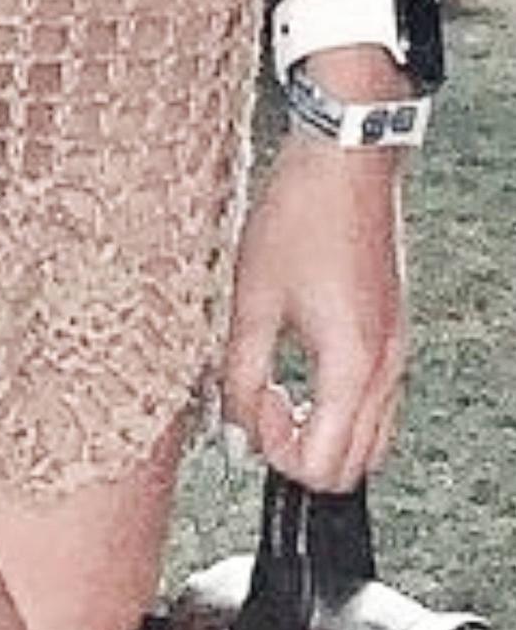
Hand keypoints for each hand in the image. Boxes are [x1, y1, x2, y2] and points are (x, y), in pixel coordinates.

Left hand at [221, 98, 408, 489]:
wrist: (344, 162)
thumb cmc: (299, 218)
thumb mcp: (251, 301)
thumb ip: (238, 377)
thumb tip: (233, 434)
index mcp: (352, 368)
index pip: (323, 467)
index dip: (274, 453)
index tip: (246, 409)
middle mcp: (386, 370)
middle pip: (353, 465)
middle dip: (297, 449)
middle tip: (257, 402)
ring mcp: (396, 353)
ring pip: (368, 435)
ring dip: (319, 429)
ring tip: (273, 383)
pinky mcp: (392, 334)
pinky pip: (372, 400)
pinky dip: (335, 403)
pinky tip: (296, 362)